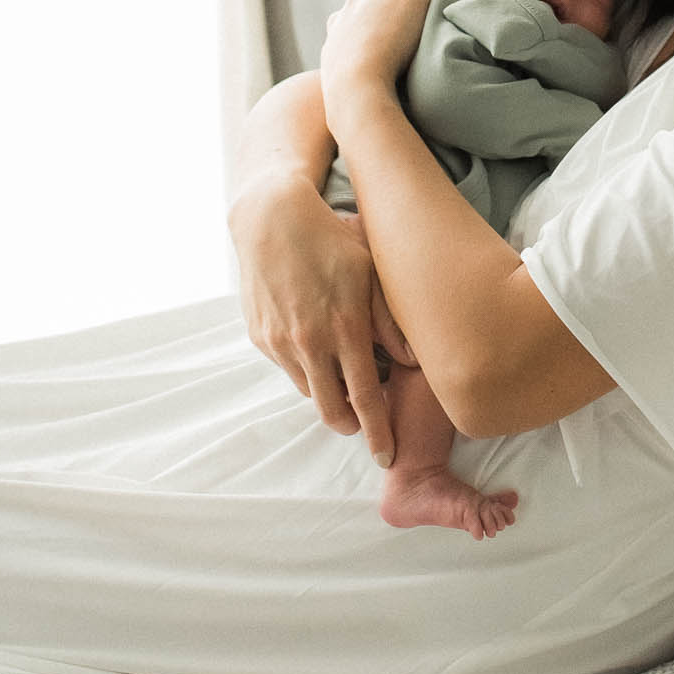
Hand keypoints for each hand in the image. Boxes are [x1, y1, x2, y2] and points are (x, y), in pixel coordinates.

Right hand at [230, 179, 399, 463]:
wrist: (271, 218)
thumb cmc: (332, 239)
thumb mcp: (372, 272)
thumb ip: (391, 321)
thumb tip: (413, 361)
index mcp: (345, 328)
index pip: (368, 398)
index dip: (379, 433)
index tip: (387, 456)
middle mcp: (310, 342)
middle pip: (333, 411)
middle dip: (352, 425)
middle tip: (365, 422)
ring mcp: (281, 342)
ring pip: (309, 391)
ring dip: (328, 394)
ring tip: (342, 374)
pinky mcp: (261, 337)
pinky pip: (288, 368)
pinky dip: (306, 368)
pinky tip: (315, 344)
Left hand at [319, 0, 443, 118]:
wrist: (356, 87)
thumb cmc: (388, 39)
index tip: (432, 14)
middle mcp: (342, 12)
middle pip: (381, 10)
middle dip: (399, 20)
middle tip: (418, 38)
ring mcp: (334, 41)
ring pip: (365, 35)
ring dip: (381, 42)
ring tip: (399, 58)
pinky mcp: (330, 68)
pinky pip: (355, 61)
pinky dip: (367, 64)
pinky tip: (381, 74)